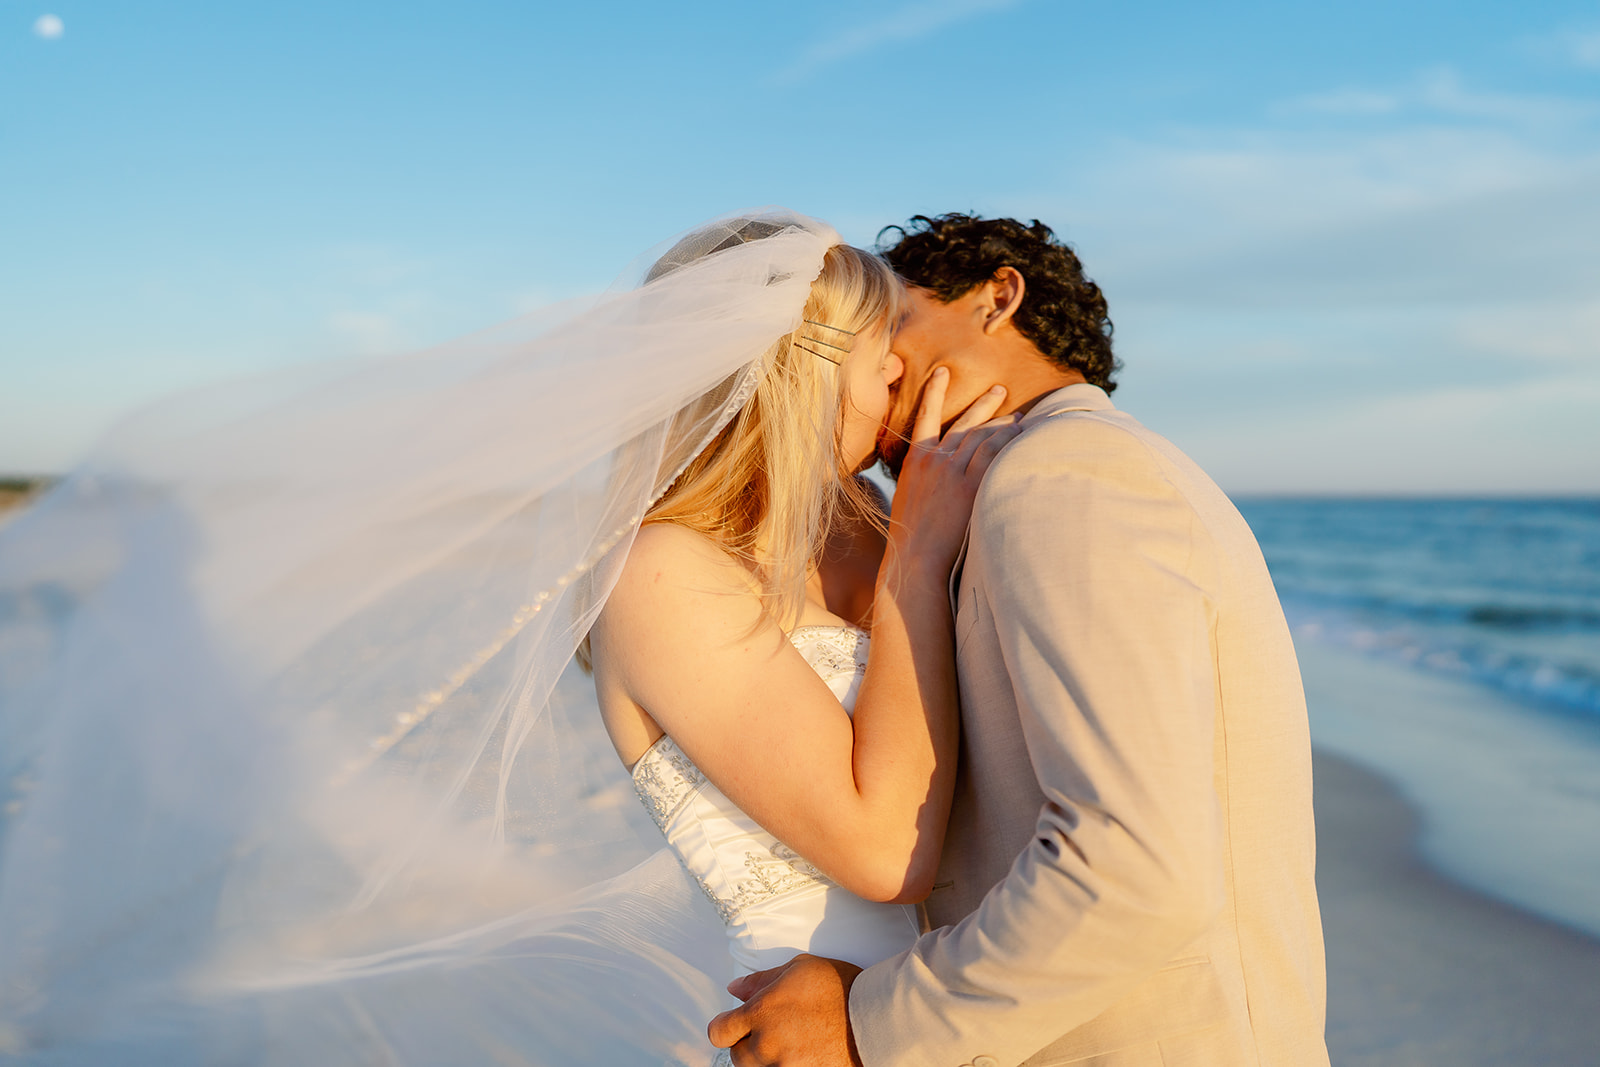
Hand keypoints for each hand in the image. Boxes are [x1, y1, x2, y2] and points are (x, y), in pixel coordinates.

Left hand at [707, 953, 864, 1066]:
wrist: (875, 1019)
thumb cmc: (840, 989)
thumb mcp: (799, 968)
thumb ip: (761, 980)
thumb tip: (736, 989)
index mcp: (761, 1012)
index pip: (718, 1032)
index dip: (725, 1026)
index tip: (734, 1023)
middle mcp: (767, 1045)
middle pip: (737, 1055)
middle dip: (748, 1043)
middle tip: (770, 1032)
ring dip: (765, 1058)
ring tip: (789, 1044)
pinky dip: (786, 1065)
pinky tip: (802, 1054)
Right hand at [889, 367, 1021, 573]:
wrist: (915, 556)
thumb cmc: (911, 537)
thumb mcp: (907, 500)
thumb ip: (922, 482)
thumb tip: (935, 481)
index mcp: (915, 460)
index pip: (926, 416)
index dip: (935, 392)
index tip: (942, 373)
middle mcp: (934, 459)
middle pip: (965, 423)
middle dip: (985, 405)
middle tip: (1001, 390)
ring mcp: (953, 471)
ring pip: (983, 436)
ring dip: (1003, 423)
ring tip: (1020, 417)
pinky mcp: (971, 485)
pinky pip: (994, 454)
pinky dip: (1009, 442)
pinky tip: (1024, 436)